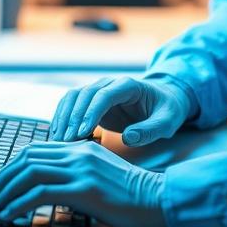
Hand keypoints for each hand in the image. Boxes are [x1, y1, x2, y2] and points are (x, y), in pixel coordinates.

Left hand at [0, 140, 166, 226]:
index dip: (12, 165)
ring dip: (5, 190)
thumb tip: (47, 187)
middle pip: (28, 157)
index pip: (36, 149)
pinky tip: (9, 215)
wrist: (157, 200)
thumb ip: (77, 172)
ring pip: (29, 172)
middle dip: (2, 177)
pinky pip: (39, 193)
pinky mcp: (84, 189)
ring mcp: (81, 169)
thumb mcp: (100, 175)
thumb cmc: (130, 195)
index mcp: (82, 146)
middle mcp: (79, 152)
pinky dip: (17, 204)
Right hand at [51, 76, 191, 145]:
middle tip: (65, 142)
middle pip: (84, 94)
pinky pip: (72, 105)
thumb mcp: (168, 122)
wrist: (163, 101)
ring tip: (58, 141)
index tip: (81, 132)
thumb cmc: (167, 111)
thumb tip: (129, 138)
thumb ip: (151, 130)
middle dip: (73, 118)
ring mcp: (99, 91)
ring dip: (63, 117)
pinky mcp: (92, 101)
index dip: (91, 112)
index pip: (104, 95)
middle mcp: (110, 84)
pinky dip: (62, 117)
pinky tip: (57, 136)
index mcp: (129, 85)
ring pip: (73, 97)